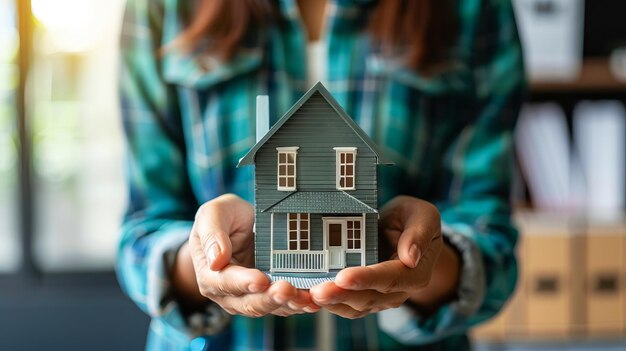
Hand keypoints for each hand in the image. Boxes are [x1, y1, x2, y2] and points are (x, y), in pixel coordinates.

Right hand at [184, 194, 318, 316]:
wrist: (239, 224)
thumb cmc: (223, 217)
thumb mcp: (213, 214)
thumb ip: (212, 235)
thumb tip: (215, 260)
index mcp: (210, 275)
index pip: (226, 282)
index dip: (244, 282)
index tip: (260, 280)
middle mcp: (229, 294)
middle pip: (250, 302)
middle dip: (270, 298)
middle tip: (287, 290)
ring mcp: (251, 297)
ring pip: (271, 307)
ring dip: (289, 304)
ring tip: (306, 298)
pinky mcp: (271, 295)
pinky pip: (285, 304)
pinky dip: (300, 304)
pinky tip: (314, 300)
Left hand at [310, 196, 450, 318]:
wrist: (404, 231)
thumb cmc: (413, 219)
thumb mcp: (423, 215)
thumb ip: (419, 232)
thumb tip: (410, 257)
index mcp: (416, 273)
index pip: (391, 279)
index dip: (366, 279)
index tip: (343, 277)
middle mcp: (399, 291)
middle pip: (369, 297)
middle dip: (342, 295)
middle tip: (317, 291)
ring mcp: (381, 297)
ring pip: (355, 307)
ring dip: (332, 303)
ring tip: (309, 297)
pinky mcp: (364, 297)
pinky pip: (346, 305)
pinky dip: (328, 304)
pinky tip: (309, 298)